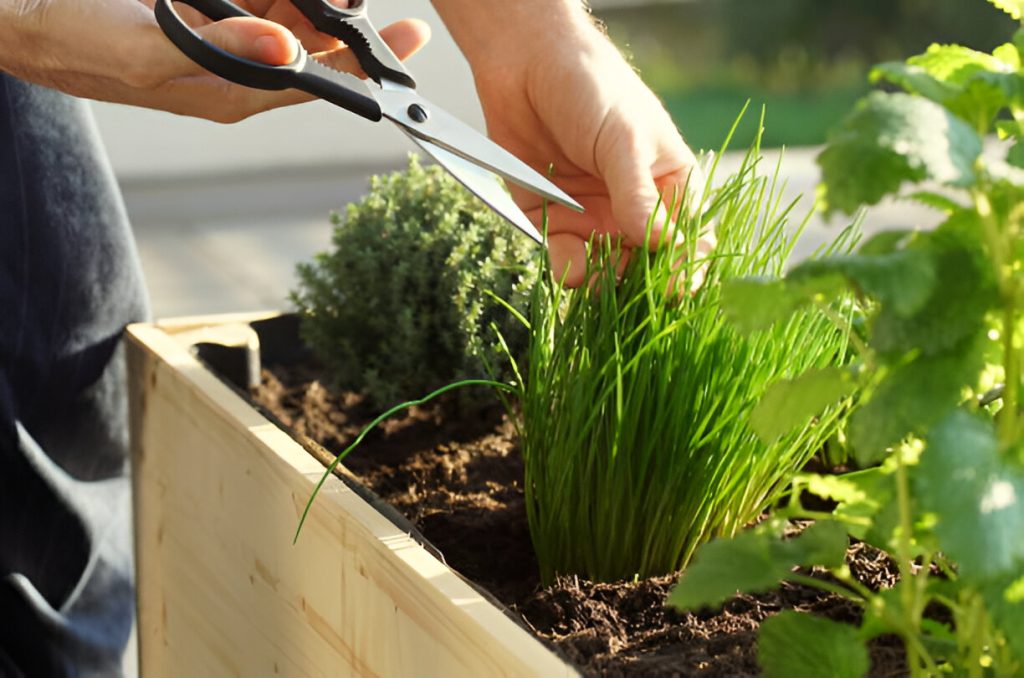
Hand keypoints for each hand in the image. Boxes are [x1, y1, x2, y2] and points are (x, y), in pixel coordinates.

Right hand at [0, 0, 429, 121]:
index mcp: (229, 93)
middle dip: (352, 24)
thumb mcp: (146, 47)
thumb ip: (222, 52)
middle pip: (313, 49)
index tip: (408, 39)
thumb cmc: (74, 40)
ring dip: (319, 0)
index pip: (316, 85)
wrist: (23, 16)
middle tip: (381, 2)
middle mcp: (235, 71)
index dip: (366, 66)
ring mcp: (221, 39)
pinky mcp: (205, 14)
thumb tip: (290, 54)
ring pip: (291, 17)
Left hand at [434, 4, 703, 286]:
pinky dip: (567, 269)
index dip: (687, 266)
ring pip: (606, 269)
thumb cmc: (591, 88)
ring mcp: (594, 217)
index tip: (677, 286)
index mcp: (669, 185)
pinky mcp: (552, 221)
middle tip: (631, 291)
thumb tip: (659, 244)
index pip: (690, 238)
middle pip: (647, 264)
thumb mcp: (623, 139)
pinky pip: (564, 258)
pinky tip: (569, 269)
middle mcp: (634, 209)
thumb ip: (637, 194)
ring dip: (603, 280)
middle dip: (641, 282)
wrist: (525, 64)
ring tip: (595, 277)